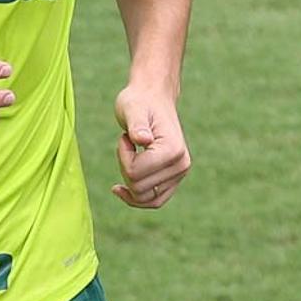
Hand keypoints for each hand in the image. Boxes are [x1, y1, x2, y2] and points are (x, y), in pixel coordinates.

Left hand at [112, 85, 191, 207]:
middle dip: (124, 167)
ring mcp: (179, 174)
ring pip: (144, 198)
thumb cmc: (139, 101)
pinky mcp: (173, 179)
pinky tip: (119, 189)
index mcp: (173, 150)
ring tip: (132, 152)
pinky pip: (154, 201)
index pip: (135, 173)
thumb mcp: (132, 108)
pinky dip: (136, 198)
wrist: (153, 98)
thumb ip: (136, 124)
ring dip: (129, 178)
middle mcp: (181, 165)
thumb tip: (143, 139)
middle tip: (127, 143)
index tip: (125, 137)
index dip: (122, 156)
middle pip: (138, 188)